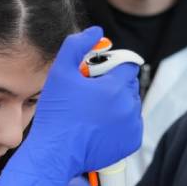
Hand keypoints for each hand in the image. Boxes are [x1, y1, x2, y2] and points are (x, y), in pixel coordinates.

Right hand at [0, 26, 141, 185]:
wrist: (55, 154)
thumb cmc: (56, 115)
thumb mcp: (60, 73)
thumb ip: (77, 45)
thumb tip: (95, 31)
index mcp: (115, 87)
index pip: (127, 64)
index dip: (111, 66)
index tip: (96, 74)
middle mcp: (129, 107)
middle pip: (129, 85)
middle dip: (113, 85)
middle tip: (90, 94)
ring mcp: (132, 126)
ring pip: (129, 105)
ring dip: (116, 104)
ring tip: (92, 112)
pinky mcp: (131, 142)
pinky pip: (130, 125)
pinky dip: (118, 123)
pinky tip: (98, 127)